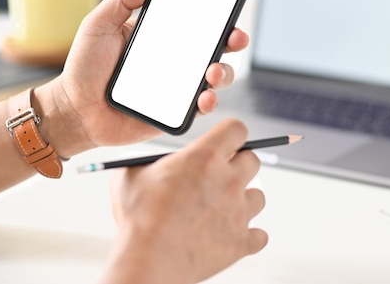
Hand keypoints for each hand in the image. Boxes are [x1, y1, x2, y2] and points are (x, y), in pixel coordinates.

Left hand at [40, 0, 248, 154]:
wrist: (75, 110)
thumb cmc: (85, 67)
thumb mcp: (99, 25)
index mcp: (161, 36)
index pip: (195, 21)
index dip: (217, 13)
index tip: (229, 3)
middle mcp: (175, 60)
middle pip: (214, 48)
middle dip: (233, 41)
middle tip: (235, 38)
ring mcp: (177, 87)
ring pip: (214, 78)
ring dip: (224, 73)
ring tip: (213, 73)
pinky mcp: (174, 112)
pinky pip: (199, 108)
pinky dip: (208, 103)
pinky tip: (205, 99)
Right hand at [105, 119, 267, 283]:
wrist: (148, 260)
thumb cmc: (138, 218)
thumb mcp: (130, 176)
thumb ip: (145, 162)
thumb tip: (149, 163)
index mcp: (204, 157)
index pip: (237, 129)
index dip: (232, 134)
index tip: (225, 142)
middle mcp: (228, 180)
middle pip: (253, 160)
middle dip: (238, 165)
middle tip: (220, 176)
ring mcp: (239, 212)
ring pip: (258, 197)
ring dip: (243, 200)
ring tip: (220, 209)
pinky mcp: (241, 242)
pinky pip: (259, 235)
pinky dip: (247, 236)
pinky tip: (229, 234)